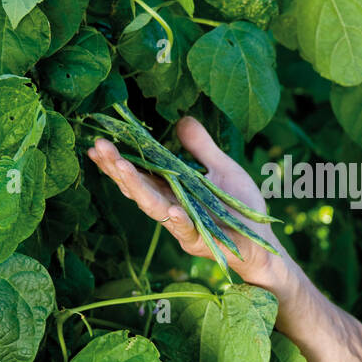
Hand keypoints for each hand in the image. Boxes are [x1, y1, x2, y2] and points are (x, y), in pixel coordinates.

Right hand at [85, 116, 284, 286]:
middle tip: (98, 147)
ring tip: (120, 167)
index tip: (97, 143)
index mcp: (172, 191)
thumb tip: (182, 119)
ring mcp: (185, 227)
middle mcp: (172, 209)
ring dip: (137, 188)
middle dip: (117, 169)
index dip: (117, 161)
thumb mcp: (222, 169)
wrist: (264, 241)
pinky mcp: (203, 242)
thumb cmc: (240, 207)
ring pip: (155, 208)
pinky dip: (179, 221)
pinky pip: (188, 231)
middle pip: (138, 189)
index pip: (139, 174)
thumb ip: (201, 148)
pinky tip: (170, 208)